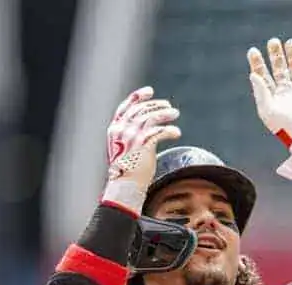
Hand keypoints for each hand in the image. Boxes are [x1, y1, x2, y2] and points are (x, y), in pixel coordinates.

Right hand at [101, 85, 180, 215]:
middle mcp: (121, 130)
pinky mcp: (143, 145)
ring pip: (150, 117)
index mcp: (115, 130)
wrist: (125, 187)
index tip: (149, 91)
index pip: (125, 108)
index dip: (137, 97)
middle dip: (155, 105)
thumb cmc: (127, 173)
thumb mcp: (125, 151)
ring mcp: (131, 137)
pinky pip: (159, 131)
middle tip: (169, 107)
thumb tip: (147, 132)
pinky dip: (169, 130)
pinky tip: (177, 132)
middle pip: (140, 110)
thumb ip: (131, 138)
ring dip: (164, 114)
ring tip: (175, 114)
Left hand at [248, 38, 291, 180]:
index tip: (253, 51)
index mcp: (273, 96)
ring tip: (290, 42)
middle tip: (273, 41)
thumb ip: (260, 91)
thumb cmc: (285, 127)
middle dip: (276, 55)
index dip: (258, 63)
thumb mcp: (267, 110)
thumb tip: (253, 74)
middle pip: (280, 68)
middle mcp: (287, 92)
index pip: (263, 76)